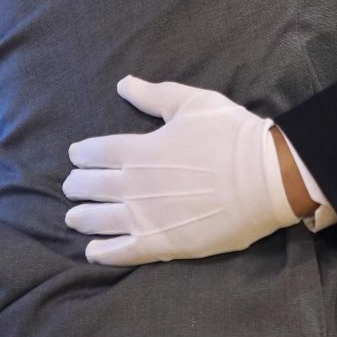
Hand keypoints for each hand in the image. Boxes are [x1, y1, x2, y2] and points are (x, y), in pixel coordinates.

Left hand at [62, 76, 299, 265]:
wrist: (265, 177)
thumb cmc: (231, 135)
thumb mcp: (192, 103)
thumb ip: (154, 96)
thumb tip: (123, 84)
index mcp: (138, 149)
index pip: (96, 152)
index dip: (82, 154)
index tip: (76, 156)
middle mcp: (133, 184)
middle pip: (92, 186)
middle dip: (77, 185)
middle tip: (71, 186)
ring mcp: (145, 217)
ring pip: (99, 220)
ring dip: (82, 218)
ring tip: (73, 218)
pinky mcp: (161, 244)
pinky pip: (122, 252)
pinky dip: (103, 253)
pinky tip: (92, 252)